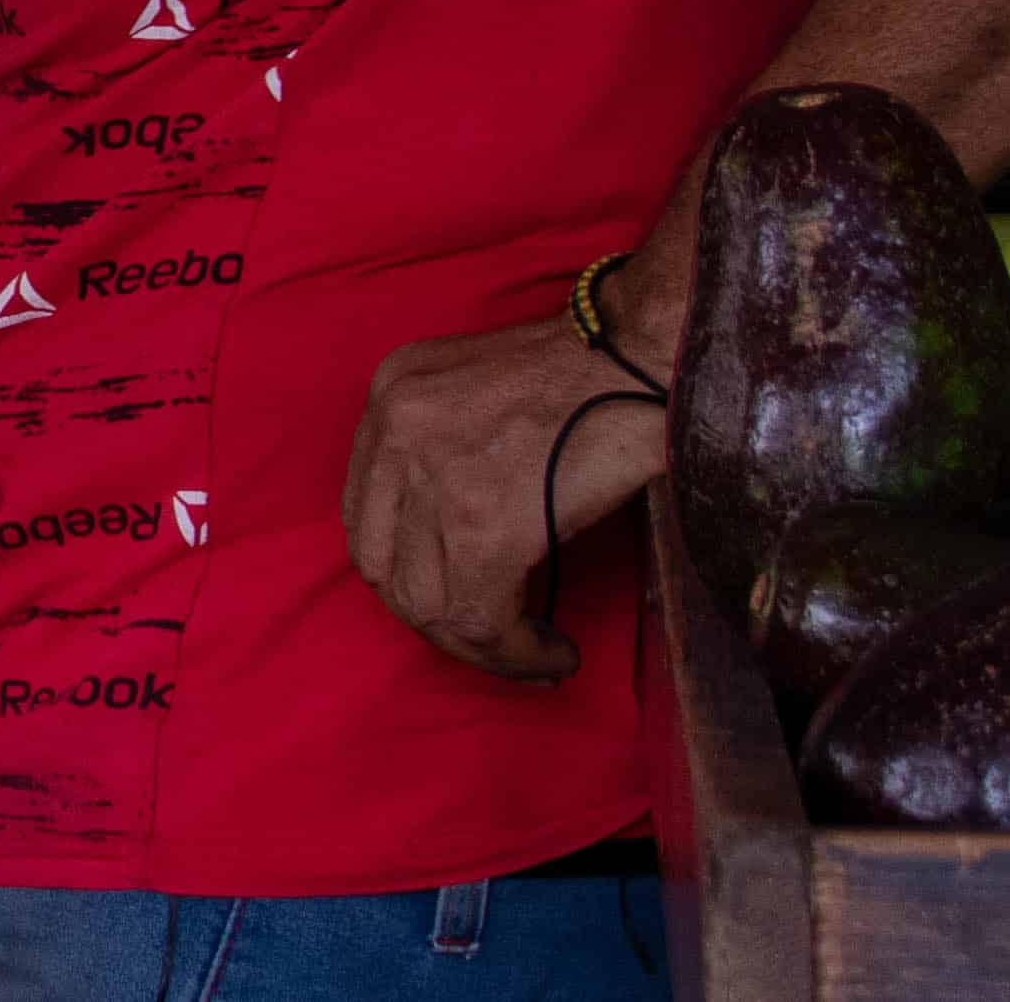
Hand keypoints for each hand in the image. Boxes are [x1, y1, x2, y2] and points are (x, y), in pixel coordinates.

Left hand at [341, 310, 667, 681]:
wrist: (645, 357)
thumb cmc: (590, 379)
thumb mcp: (480, 392)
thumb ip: (441, 452)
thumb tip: (449, 553)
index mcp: (390, 395)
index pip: (364, 514)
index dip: (408, 574)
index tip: (456, 602)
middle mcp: (394, 430)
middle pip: (380, 566)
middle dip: (435, 620)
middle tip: (495, 641)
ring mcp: (432, 477)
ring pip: (425, 605)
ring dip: (480, 646)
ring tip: (531, 651)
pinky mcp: (481, 524)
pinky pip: (479, 619)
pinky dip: (516, 653)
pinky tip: (555, 652)